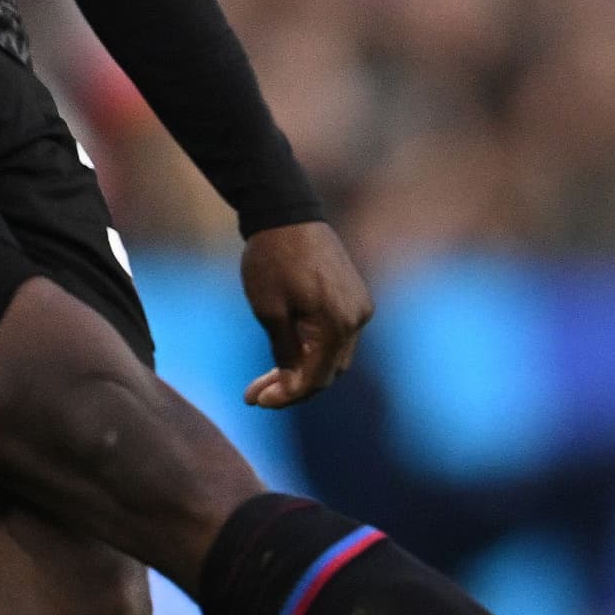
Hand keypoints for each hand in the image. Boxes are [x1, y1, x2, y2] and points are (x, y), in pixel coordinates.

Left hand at [239, 219, 371, 405]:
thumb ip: (284, 350)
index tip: (256, 401)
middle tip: (255, 394)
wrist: (286, 213)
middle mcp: (357, 318)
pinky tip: (286, 352)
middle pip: (328, 372)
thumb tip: (292, 381)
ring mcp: (359, 307)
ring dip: (303, 370)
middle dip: (292, 387)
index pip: (315, 378)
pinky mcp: (354, 297)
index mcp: (337, 323)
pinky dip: (313, 349)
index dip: (286, 396)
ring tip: (265, 379)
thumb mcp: (268, 310)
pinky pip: (337, 336)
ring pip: (333, 356)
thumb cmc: (272, 259)